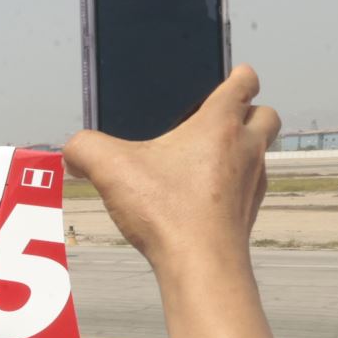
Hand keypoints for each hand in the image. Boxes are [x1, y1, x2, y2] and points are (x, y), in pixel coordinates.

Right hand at [64, 65, 280, 269]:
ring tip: (207, 160)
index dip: (239, 75)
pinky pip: (248, 185)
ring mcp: (252, 181)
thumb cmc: (167, 211)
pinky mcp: (247, 211)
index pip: (244, 84)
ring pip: (260, 151)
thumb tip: (73, 150)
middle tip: (222, 119)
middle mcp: (245, 147)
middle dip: (249, 111)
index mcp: (218, 125)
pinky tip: (202, 196)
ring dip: (242, 148)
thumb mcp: (110, 170)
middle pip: (264, 114)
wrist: (200, 262)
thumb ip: (84, 149)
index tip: (234, 76)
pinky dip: (233, 183)